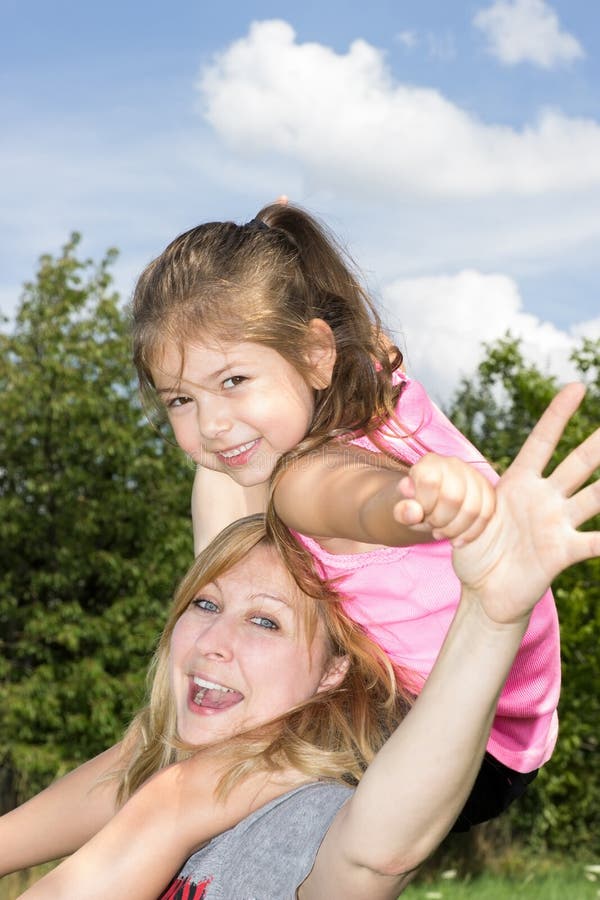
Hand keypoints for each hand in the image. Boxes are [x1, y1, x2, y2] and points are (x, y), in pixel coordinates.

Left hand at [394, 453, 495, 546]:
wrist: (427, 506)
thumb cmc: (413, 507)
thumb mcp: (401, 510)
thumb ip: (402, 511)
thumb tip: (413, 512)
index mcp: (428, 462)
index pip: (430, 482)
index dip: (425, 506)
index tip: (420, 515)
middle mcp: (453, 463)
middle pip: (454, 498)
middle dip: (441, 521)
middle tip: (432, 527)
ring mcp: (473, 475)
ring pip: (474, 508)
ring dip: (456, 529)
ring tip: (442, 533)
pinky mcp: (487, 490)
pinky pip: (487, 514)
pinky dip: (471, 533)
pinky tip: (457, 540)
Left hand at [452, 383, 599, 624]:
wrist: (486, 593)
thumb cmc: (475, 551)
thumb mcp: (455, 518)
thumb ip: (441, 498)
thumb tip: (403, 481)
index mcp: (520, 483)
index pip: (542, 442)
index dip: (557, 415)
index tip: (576, 386)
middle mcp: (545, 498)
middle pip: (577, 463)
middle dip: (597, 442)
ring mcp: (557, 523)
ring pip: (593, 496)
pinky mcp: (562, 552)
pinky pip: (592, 543)